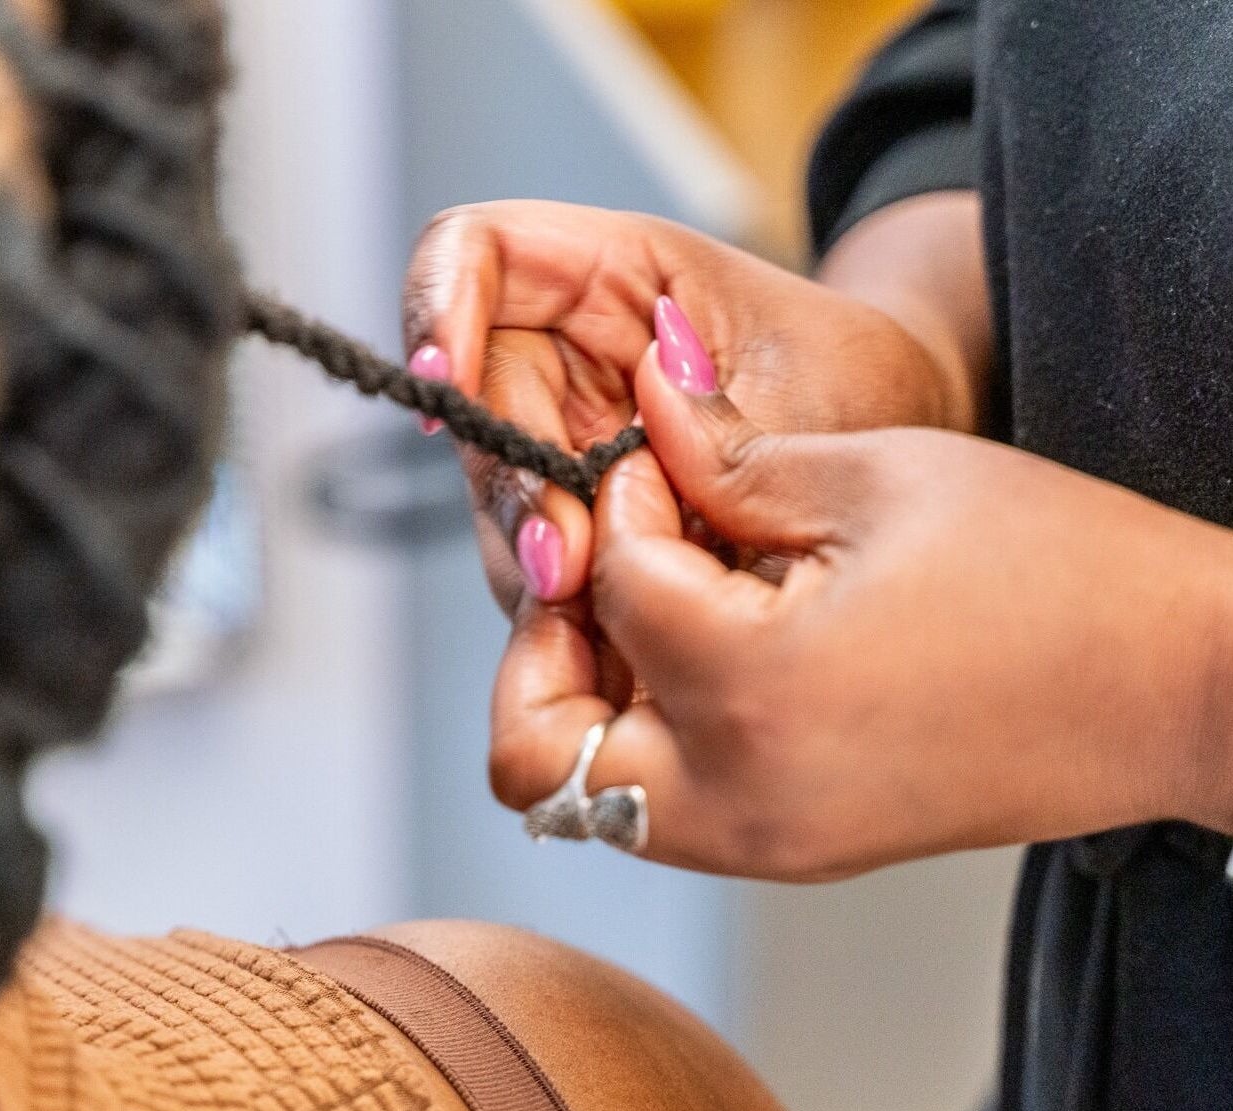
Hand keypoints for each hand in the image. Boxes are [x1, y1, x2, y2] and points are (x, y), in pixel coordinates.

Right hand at [401, 198, 979, 615]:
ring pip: (494, 496)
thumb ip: (708, 444)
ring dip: (538, 560)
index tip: (445, 381)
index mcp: (614, 275)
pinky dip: (568, 606)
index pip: (474, 251)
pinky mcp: (571, 513)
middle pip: (472, 399)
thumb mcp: (807, 399)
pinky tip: (624, 633)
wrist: (898, 452)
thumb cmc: (861, 390)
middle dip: (512, 484)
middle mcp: (567, 352)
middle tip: (566, 568)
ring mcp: (560, 435)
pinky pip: (534, 561)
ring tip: (614, 615)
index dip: (437, 304)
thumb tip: (590, 505)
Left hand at [489, 357, 1232, 879]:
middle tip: (600, 560)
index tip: (663, 457)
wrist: (1183, 688)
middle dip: (540, 643)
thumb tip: (642, 400)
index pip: (606, 583)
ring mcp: (764, 843)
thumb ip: (727, 455)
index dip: (621, 499)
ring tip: (654, 596)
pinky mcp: (795, 848)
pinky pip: (663, 803)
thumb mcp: (880, 478)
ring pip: (586, 791)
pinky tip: (708, 644)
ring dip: (588, 691)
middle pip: (529, 754)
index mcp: (748, 692)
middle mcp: (734, 798)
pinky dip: (648, 730)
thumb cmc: (1061, 572)